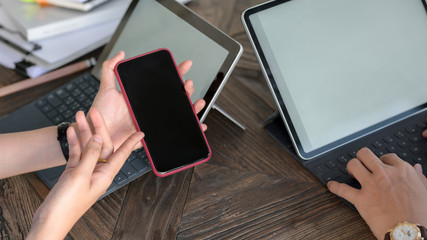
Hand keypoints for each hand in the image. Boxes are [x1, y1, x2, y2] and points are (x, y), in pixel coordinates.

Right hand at [27, 112, 143, 239]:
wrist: (49, 220)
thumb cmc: (66, 206)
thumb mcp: (80, 176)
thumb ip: (91, 155)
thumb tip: (99, 138)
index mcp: (105, 175)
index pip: (122, 154)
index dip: (131, 143)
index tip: (140, 132)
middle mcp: (98, 172)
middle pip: (102, 146)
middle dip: (98, 128)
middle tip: (94, 112)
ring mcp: (86, 172)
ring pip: (88, 147)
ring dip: (83, 132)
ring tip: (78, 116)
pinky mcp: (74, 173)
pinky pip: (77, 154)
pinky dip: (74, 143)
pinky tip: (71, 132)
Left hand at [90, 51, 206, 149]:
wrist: (98, 137)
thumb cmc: (100, 115)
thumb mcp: (105, 89)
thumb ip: (110, 69)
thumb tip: (121, 53)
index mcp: (142, 97)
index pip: (163, 83)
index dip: (176, 73)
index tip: (185, 65)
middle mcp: (150, 109)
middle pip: (175, 98)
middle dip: (187, 90)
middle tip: (188, 85)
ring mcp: (154, 122)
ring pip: (179, 114)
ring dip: (193, 108)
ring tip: (198, 103)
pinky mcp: (154, 135)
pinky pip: (174, 133)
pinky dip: (190, 130)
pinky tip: (199, 127)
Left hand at [327, 148, 426, 238]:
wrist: (410, 233)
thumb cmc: (420, 216)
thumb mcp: (425, 191)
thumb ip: (418, 177)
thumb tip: (415, 168)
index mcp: (402, 171)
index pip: (387, 156)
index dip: (382, 160)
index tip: (380, 165)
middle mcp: (385, 174)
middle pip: (365, 154)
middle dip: (362, 158)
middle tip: (362, 164)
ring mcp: (371, 186)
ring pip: (353, 165)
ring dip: (350, 168)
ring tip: (350, 172)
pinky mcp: (361, 199)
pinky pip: (342, 189)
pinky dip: (335, 187)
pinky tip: (332, 185)